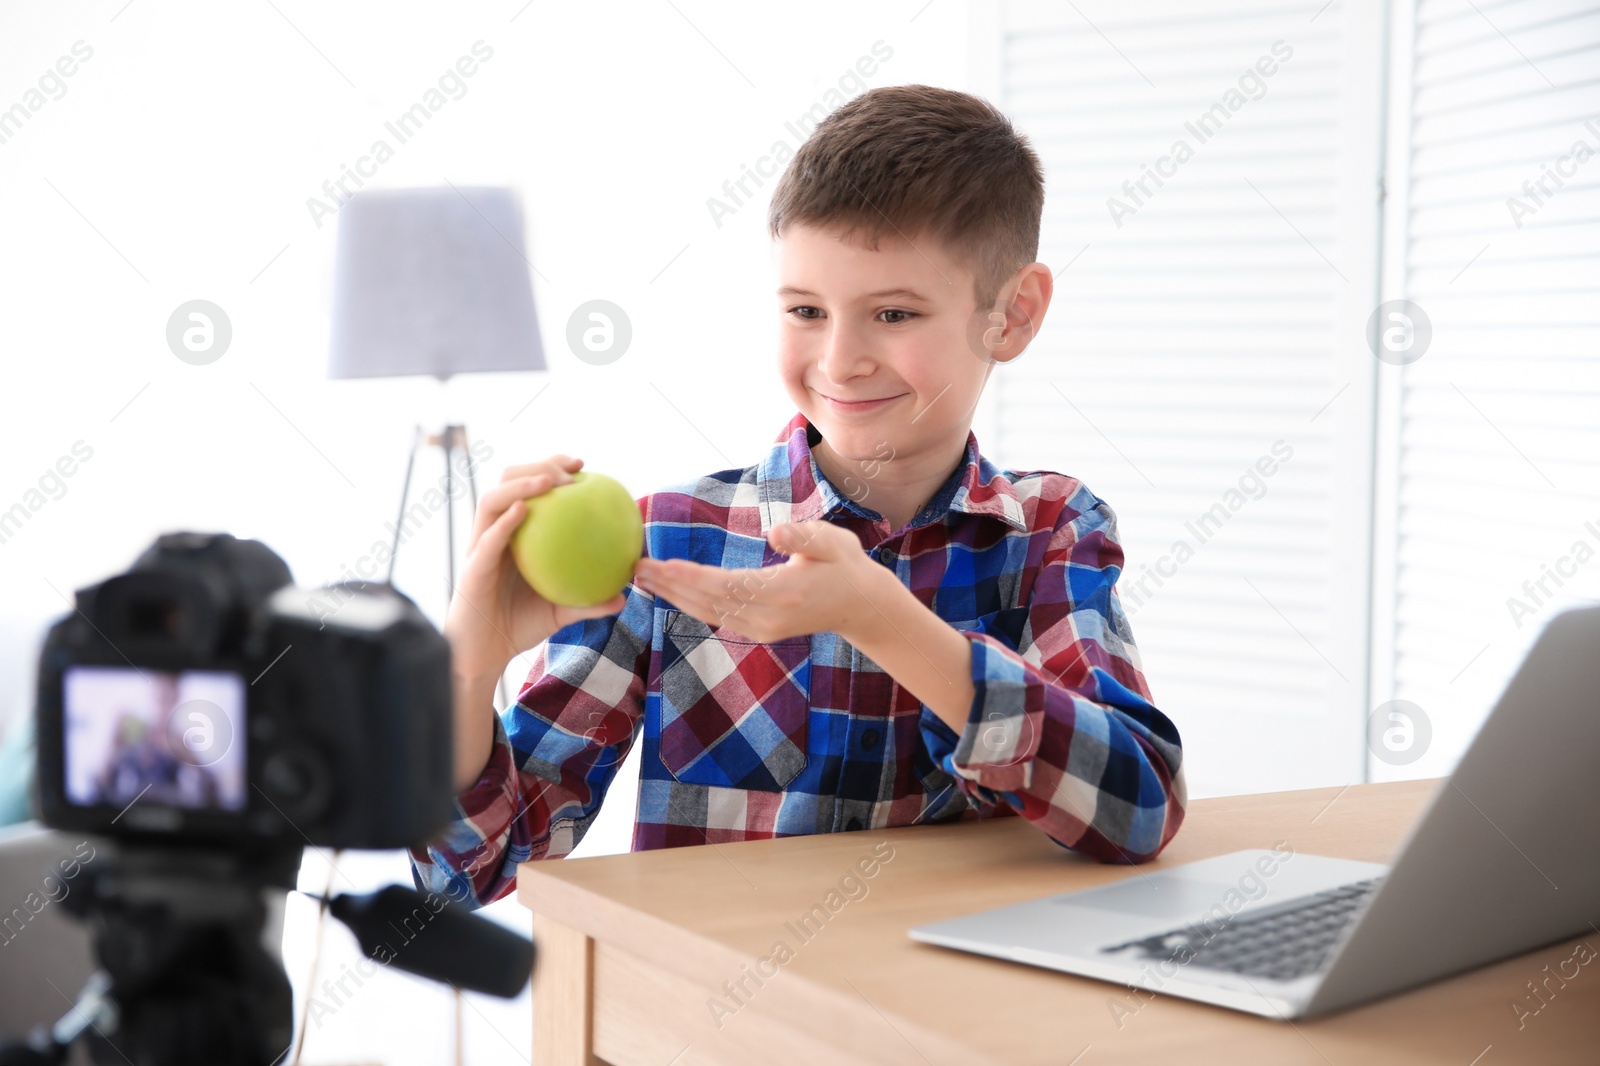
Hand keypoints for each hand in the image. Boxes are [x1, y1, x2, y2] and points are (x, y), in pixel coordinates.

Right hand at [444, 454, 627, 679]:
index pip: (528, 489)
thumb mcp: (560, 612)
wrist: (486, 655)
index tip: (582, 466)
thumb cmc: (519, 627)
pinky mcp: (471, 568)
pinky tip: (524, 510)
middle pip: (507, 482)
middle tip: (572, 468)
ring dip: (520, 484)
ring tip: (549, 480)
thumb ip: (588, 602)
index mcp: (513, 536)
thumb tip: (623, 597)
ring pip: (491, 501)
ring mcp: (478, 548)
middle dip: (538, 465)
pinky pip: (487, 540)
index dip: (551, 469)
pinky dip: (504, 522)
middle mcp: (493, 534)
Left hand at [631, 519, 884, 643]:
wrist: (862, 607)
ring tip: (643, 579)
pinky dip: (690, 603)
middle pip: (708, 602)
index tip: (661, 565)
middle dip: (670, 585)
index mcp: (783, 594)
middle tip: (635, 569)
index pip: (726, 586)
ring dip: (674, 595)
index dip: (691, 576)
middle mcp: (768, 617)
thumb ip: (804, 538)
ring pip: (708, 612)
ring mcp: (762, 629)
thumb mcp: (833, 543)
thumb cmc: (845, 566)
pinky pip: (717, 617)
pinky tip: (671, 591)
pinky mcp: (759, 631)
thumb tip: (775, 532)